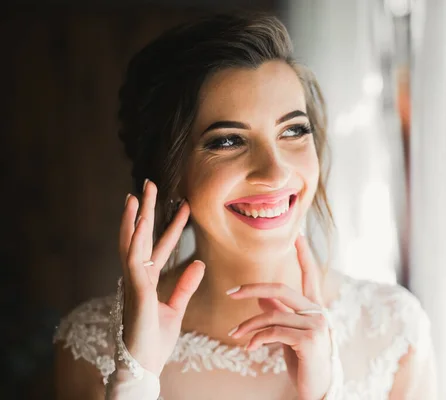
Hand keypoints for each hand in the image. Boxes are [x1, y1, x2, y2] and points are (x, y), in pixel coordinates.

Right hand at [118, 180, 204, 375]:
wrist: (145, 366)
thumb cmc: (155, 340)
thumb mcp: (176, 309)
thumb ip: (185, 286)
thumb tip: (199, 264)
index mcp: (147, 280)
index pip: (160, 246)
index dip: (171, 226)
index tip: (182, 206)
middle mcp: (137, 277)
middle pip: (141, 237)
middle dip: (146, 211)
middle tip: (150, 185)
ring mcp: (133, 282)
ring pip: (131, 243)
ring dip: (134, 218)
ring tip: (137, 193)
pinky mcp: (134, 290)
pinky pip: (133, 260)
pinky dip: (135, 240)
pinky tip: (138, 221)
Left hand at [226, 235, 331, 399]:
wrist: (317, 388)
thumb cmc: (303, 360)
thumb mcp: (289, 334)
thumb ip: (279, 312)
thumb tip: (261, 297)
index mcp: (314, 306)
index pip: (310, 274)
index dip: (304, 254)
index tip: (297, 234)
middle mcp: (318, 310)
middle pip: (281, 288)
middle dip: (252, 288)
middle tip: (230, 292)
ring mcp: (316, 323)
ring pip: (272, 314)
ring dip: (248, 325)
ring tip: (234, 335)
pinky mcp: (309, 339)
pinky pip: (274, 332)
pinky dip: (258, 338)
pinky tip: (250, 347)